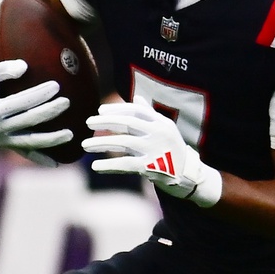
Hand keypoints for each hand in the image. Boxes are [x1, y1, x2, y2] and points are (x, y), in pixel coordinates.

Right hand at [0, 40, 71, 158]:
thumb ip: (3, 69)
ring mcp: (1, 140)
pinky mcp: (5, 146)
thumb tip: (24, 67)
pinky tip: (55, 163)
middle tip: (66, 102)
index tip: (56, 86)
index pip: (20, 102)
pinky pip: (24, 153)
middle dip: (48, 112)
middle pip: (28, 121)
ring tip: (70, 134)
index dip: (38, 94)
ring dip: (51, 139)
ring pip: (29, 142)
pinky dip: (39, 158)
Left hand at [82, 98, 222, 205]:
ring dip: (101, 143)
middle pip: (127, 123)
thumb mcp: (166, 129)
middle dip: (105, 122)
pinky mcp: (151, 167)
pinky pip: (125, 164)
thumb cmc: (173, 151)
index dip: (117, 109)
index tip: (100, 110)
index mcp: (161, 122)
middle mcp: (159, 133)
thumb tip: (136, 98)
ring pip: (123, 143)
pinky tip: (95, 166)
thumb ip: (150, 114)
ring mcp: (155, 150)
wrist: (189, 176)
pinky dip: (109, 165)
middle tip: (87, 122)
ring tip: (85, 145)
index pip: (136, 111)